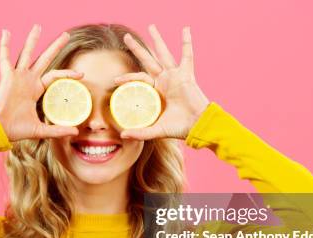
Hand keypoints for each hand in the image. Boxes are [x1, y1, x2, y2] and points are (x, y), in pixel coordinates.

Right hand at [0, 24, 81, 141]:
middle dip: (55, 47)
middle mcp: (27, 80)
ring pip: (26, 53)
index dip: (67, 73)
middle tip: (66, 35)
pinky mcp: (7, 76)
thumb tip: (76, 132)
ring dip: (32, 40)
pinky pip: (4, 58)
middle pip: (44, 58)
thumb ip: (57, 130)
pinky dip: (4, 45)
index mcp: (35, 90)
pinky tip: (6, 33)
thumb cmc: (16, 130)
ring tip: (38, 26)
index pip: (54, 76)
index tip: (82, 74)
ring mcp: (17, 77)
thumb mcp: (41, 129)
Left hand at [115, 25, 209, 139]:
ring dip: (157, 40)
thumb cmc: (179, 128)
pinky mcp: (186, 75)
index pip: (138, 78)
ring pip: (163, 54)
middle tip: (126, 37)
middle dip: (137, 49)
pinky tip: (185, 30)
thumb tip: (122, 136)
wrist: (197, 126)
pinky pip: (187, 56)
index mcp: (156, 91)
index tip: (115, 80)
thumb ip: (140, 133)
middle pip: (148, 60)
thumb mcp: (156, 130)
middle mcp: (164, 81)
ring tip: (151, 27)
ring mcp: (175, 76)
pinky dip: (187, 43)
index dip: (127, 77)